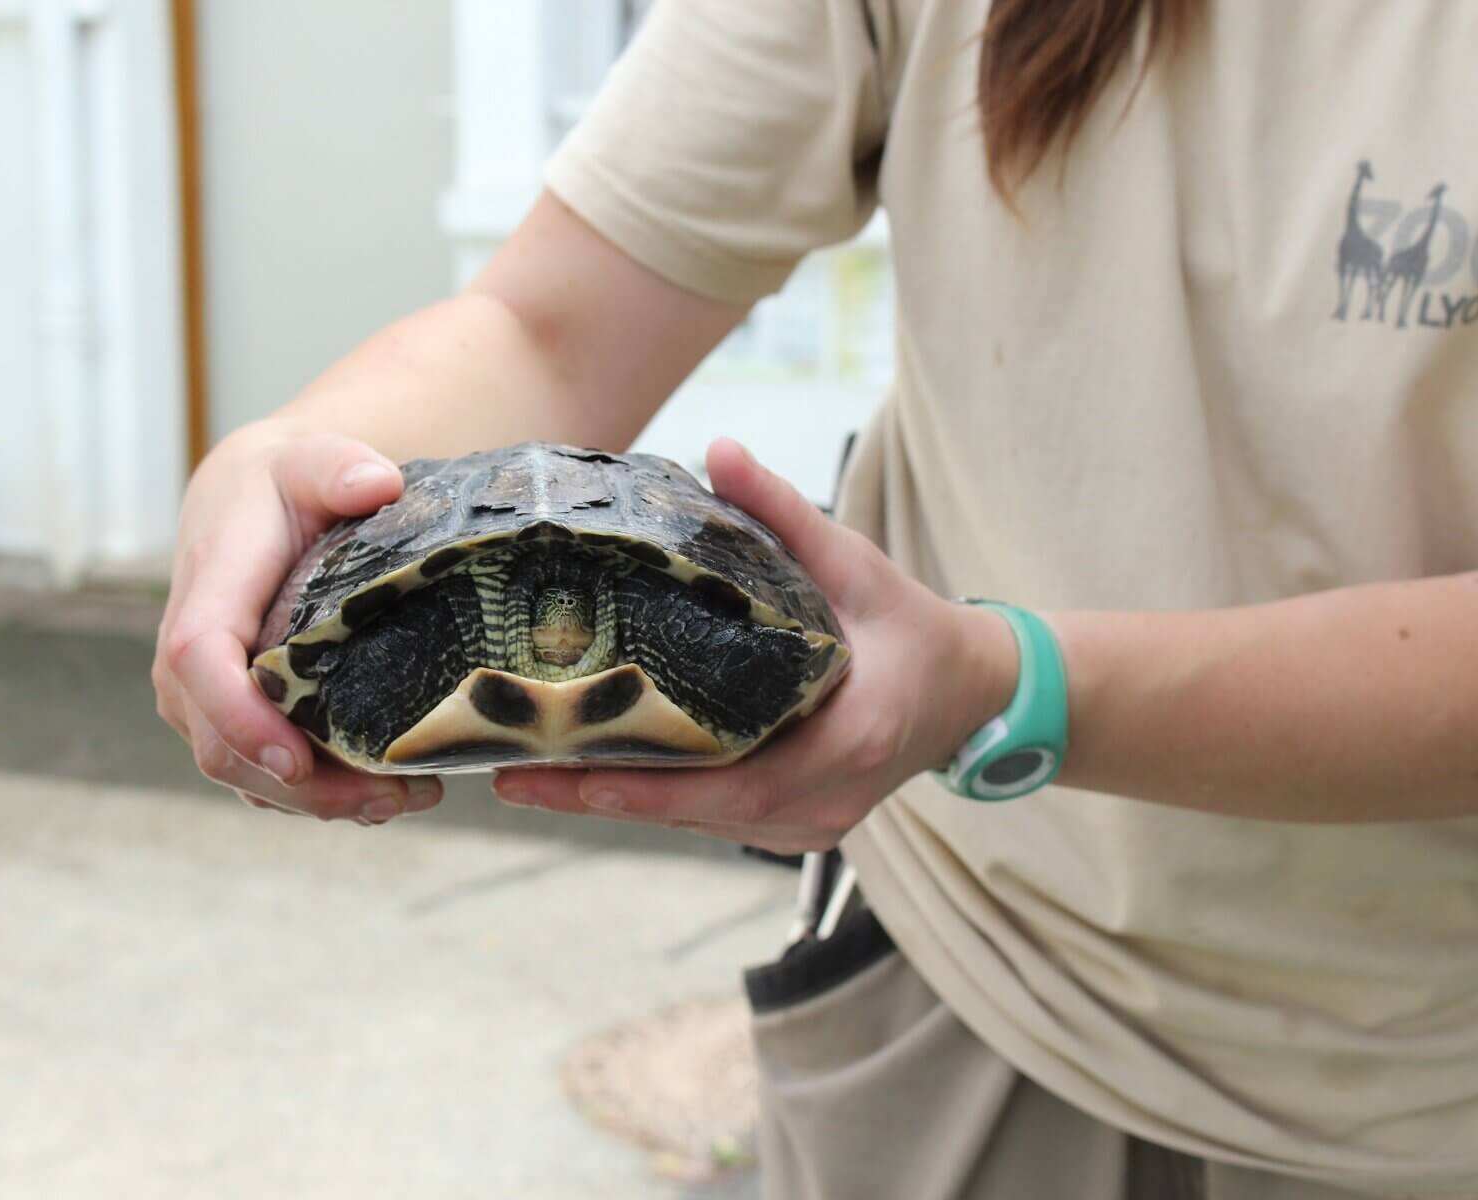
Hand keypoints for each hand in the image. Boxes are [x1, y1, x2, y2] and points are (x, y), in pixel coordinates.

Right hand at [153, 421, 444, 822]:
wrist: (250, 509)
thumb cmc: (284, 487)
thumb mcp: (311, 462)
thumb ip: (337, 466)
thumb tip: (379, 481)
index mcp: (207, 595)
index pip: (201, 662)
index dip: (241, 718)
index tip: (297, 760)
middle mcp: (187, 665)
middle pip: (224, 748)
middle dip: (308, 789)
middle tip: (398, 796)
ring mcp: (204, 704)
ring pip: (247, 778)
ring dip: (323, 804)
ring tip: (409, 799)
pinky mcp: (231, 725)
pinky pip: (264, 781)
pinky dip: (320, 799)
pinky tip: (387, 795)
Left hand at [491, 438, 1016, 855]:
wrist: (966, 692)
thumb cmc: (910, 627)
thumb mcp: (856, 563)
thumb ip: (784, 513)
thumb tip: (718, 450)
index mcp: (852, 738)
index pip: (742, 778)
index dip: (657, 786)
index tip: (580, 774)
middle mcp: (827, 801)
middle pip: (701, 813)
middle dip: (604, 796)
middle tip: (511, 777)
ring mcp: (812, 825)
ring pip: (700, 823)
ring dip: (618, 802)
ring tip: (527, 779)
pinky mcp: (795, 826)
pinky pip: (714, 818)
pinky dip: (653, 800)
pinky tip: (588, 779)